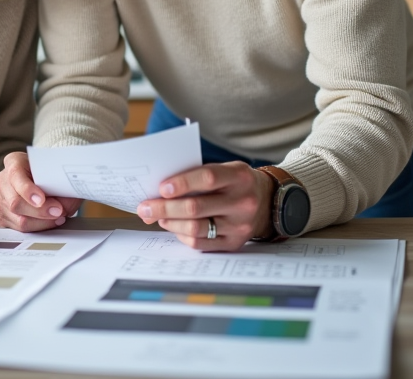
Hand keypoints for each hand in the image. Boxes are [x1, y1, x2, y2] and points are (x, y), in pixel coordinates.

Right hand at [0, 151, 82, 231]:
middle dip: (40, 211)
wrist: (39, 178)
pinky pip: (19, 229)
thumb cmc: (47, 173)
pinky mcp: (2, 217)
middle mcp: (2, 180)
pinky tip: (48, 221)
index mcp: (13, 162)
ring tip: (58, 217)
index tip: (41, 200)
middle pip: (16, 203)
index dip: (28, 190)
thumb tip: (65, 206)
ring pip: (19, 220)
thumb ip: (60, 186)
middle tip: (58, 211)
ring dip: (42, 222)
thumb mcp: (55, 172)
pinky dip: (38, 227)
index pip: (16, 176)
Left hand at [136, 162, 273, 250]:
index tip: (161, 188)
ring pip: (195, 228)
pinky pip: (201, 244)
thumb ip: (196, 176)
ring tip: (158, 217)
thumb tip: (159, 192)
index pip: (208, 178)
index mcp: (239, 177)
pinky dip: (182, 235)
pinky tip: (174, 227)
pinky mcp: (234, 243)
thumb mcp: (225, 169)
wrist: (267, 202)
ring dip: (170, 223)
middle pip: (196, 207)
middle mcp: (242, 202)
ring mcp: (239, 226)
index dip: (182, 183)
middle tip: (145, 208)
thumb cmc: (235, 182)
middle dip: (164, 208)